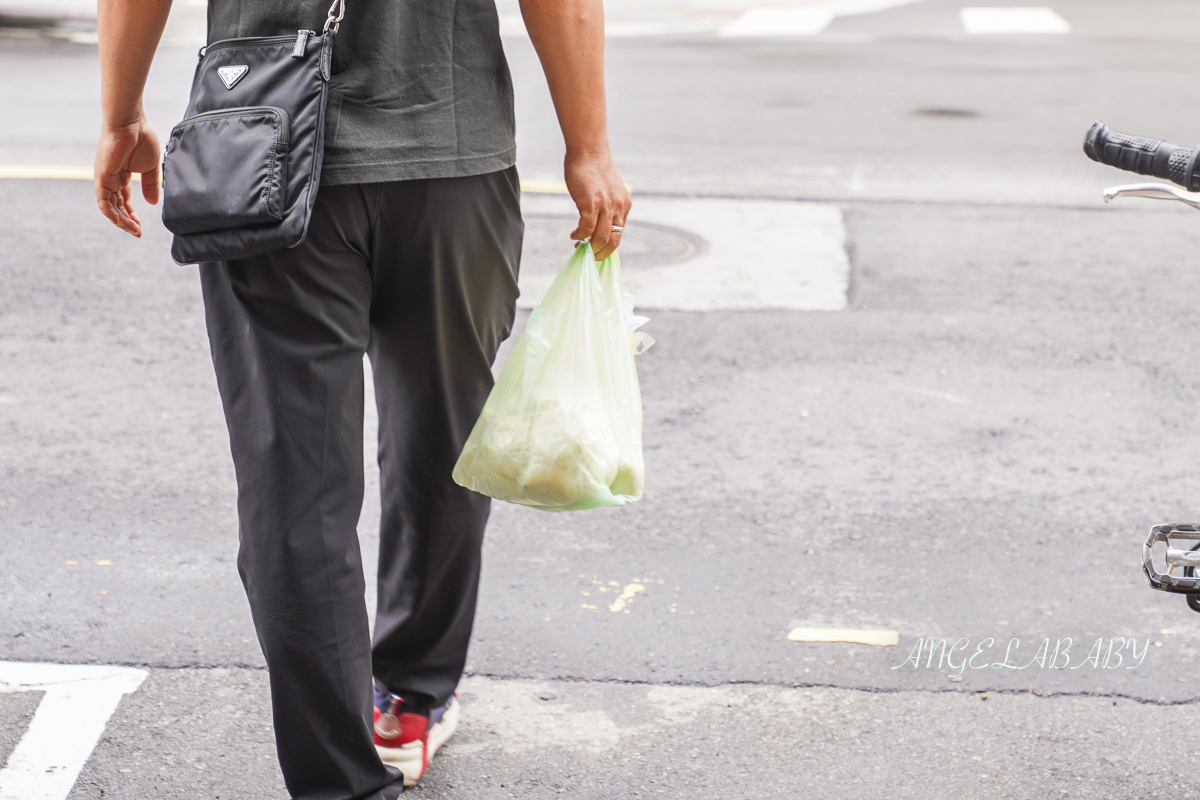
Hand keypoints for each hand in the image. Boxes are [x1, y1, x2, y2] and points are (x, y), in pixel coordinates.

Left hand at [94, 115, 160, 237]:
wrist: (130, 122)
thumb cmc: (141, 138)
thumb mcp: (150, 167)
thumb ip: (151, 185)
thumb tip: (153, 203)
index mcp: (121, 176)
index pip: (124, 201)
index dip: (132, 215)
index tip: (141, 227)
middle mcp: (110, 179)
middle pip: (116, 207)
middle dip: (127, 221)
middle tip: (138, 233)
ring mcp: (105, 178)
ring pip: (109, 207)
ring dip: (121, 221)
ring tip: (134, 230)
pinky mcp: (101, 177)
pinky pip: (103, 201)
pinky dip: (112, 213)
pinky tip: (122, 222)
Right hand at [565, 152, 630, 260]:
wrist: (588, 152)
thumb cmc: (593, 169)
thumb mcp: (608, 190)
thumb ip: (606, 205)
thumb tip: (595, 223)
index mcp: (624, 205)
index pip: (619, 234)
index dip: (609, 247)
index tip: (598, 252)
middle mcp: (618, 207)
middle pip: (613, 240)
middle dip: (601, 253)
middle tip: (590, 256)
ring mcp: (606, 206)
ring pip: (601, 237)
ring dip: (590, 247)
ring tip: (579, 247)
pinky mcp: (591, 203)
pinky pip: (586, 228)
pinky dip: (579, 236)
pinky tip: (573, 236)